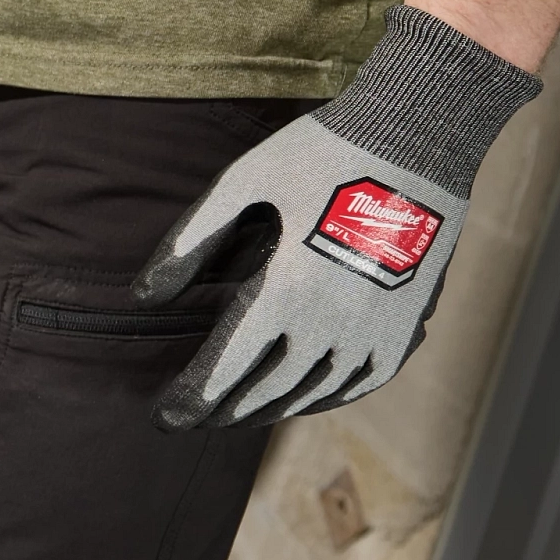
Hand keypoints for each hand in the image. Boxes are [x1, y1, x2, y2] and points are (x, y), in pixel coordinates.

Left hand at [137, 7, 539, 429]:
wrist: (418, 140)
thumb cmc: (322, 154)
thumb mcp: (243, 183)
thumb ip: (190, 241)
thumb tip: (141, 296)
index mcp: (285, 291)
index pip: (224, 370)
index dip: (189, 400)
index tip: (163, 418)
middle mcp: (330, 323)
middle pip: (264, 392)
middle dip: (223, 411)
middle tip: (193, 418)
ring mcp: (373, 331)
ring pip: (310, 395)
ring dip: (267, 411)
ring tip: (236, 413)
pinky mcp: (404, 328)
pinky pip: (358, 384)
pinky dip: (322, 399)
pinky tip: (300, 398)